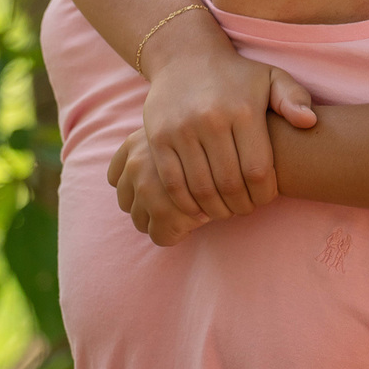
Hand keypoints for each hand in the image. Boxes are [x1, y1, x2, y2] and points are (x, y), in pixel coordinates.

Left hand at [109, 128, 209, 246]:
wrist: (252, 151)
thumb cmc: (218, 139)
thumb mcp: (184, 132)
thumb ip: (165, 148)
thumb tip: (143, 176)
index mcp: (136, 143)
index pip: (116, 177)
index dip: (135, 188)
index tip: (157, 191)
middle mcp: (136, 163)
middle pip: (125, 201)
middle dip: (147, 207)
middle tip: (177, 205)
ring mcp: (148, 188)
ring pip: (139, 222)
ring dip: (161, 222)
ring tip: (190, 213)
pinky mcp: (164, 212)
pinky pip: (160, 236)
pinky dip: (175, 234)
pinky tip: (197, 221)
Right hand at [138, 42, 314, 223]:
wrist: (185, 57)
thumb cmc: (236, 76)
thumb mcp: (271, 77)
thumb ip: (294, 98)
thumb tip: (309, 122)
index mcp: (243, 110)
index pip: (257, 171)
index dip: (264, 194)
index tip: (265, 197)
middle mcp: (211, 120)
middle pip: (229, 184)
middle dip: (241, 206)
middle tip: (245, 208)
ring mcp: (181, 130)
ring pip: (201, 189)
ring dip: (216, 209)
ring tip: (225, 209)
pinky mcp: (157, 138)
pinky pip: (172, 183)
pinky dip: (187, 203)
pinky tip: (199, 205)